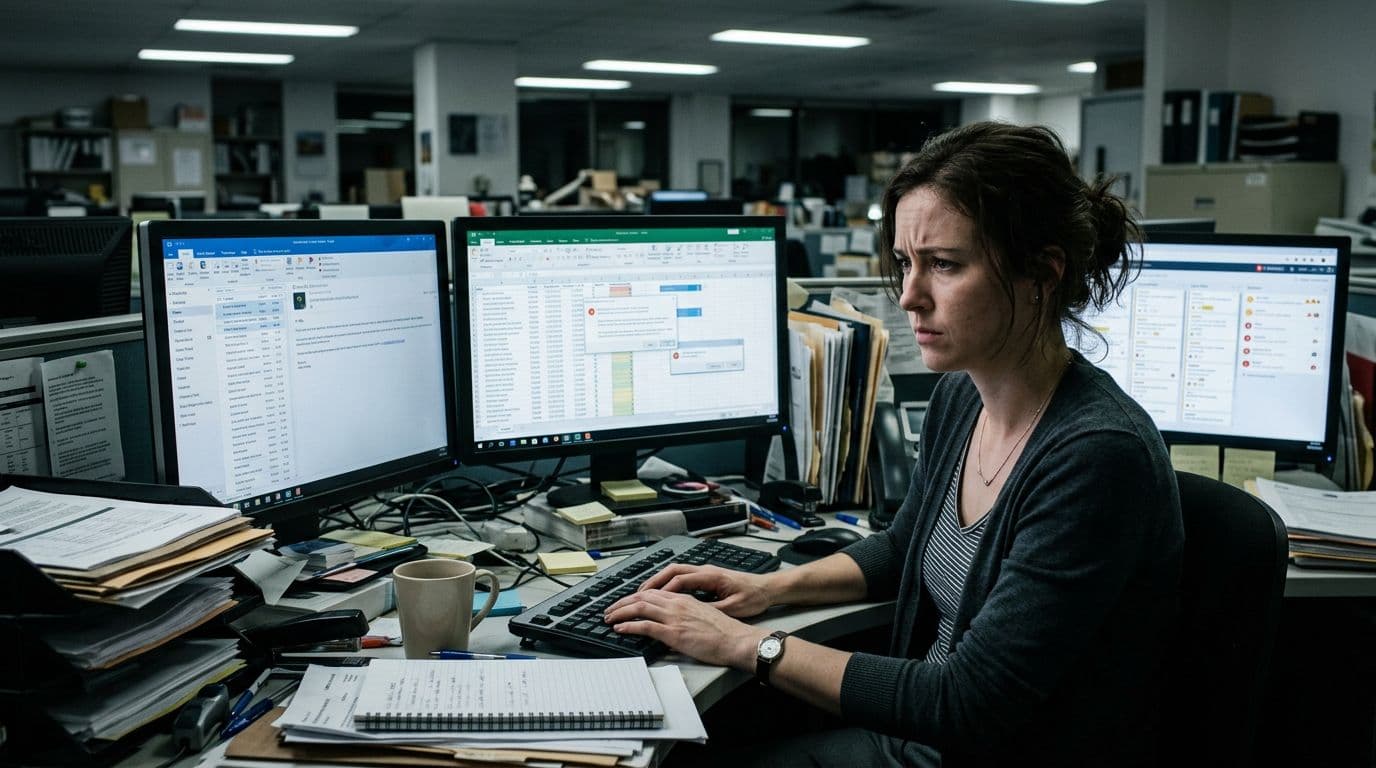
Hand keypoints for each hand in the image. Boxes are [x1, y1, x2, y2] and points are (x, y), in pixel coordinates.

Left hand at [603, 588, 765, 667]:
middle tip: (609, 610)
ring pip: (639, 608)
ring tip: (609, 618)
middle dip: (622, 602)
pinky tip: (620, 628)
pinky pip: (645, 626)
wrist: (737, 640)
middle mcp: (677, 604)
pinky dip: (629, 625)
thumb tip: (673, 620)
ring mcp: (674, 618)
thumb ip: (686, 614)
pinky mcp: (674, 633)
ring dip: (620, 612)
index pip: (653, 593)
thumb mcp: (703, 615)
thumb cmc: (725, 632)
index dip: (634, 597)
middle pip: (642, 597)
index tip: (624, 603)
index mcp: (684, 599)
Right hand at [636, 563, 772, 617]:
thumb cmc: (753, 597)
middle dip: (650, 584)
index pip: (680, 579)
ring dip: (656, 583)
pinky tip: (659, 595)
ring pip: (673, 572)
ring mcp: (704, 572)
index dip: (662, 591)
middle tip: (635, 596)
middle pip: (671, 571)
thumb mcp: (734, 607)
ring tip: (640, 595)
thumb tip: (693, 616)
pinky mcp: (705, 577)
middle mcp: (705, 571)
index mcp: (711, 576)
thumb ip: (712, 609)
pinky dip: (666, 584)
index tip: (647, 601)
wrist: (767, 588)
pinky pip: (680, 577)